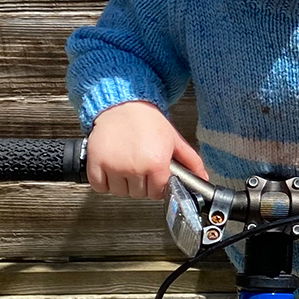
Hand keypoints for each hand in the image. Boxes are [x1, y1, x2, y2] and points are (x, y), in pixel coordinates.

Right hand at [84, 100, 207, 198]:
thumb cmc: (148, 120)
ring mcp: (114, 166)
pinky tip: (111, 168)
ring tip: (125, 164)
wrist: (123, 103)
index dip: (156, 185)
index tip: (153, 176)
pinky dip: (103, 182)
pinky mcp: (96, 163)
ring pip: (119, 192)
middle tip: (139, 166)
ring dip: (122, 183)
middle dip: (140, 184)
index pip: (157, 193)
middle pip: (138, 194)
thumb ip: (191, 161)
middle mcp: (135, 167)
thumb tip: (202, 178)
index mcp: (156, 163)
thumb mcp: (174, 139)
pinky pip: (99, 187)